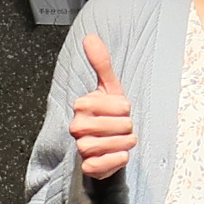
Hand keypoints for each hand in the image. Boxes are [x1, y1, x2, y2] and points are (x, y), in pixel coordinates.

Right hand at [70, 33, 135, 179]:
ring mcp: (81, 147)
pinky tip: (119, 155)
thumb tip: (90, 37)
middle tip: (123, 127)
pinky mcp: (88, 166)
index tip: (121, 110)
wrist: (109, 144)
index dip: (124, 108)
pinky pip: (101, 165)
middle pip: (116, 126)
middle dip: (127, 127)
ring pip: (110, 146)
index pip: (115, 105)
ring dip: (124, 144)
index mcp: (82, 105)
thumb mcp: (109, 87)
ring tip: (123, 140)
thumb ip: (101, 63)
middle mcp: (77, 127)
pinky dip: (116, 160)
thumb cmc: (110, 114)